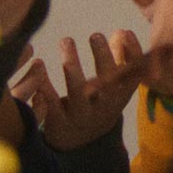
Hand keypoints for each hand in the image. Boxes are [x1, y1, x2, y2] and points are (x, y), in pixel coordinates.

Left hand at [15, 31, 144, 151]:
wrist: (79, 140)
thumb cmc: (97, 102)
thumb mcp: (112, 84)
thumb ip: (118, 58)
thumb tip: (121, 32)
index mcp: (121, 96)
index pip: (133, 76)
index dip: (132, 55)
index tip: (125, 32)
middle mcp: (105, 108)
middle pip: (107, 83)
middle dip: (103, 57)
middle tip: (95, 35)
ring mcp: (82, 116)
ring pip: (78, 92)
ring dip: (72, 66)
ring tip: (66, 41)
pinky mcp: (60, 123)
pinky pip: (52, 104)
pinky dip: (45, 86)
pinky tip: (39, 66)